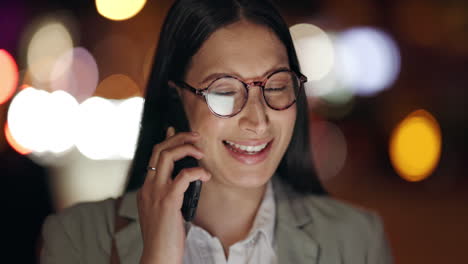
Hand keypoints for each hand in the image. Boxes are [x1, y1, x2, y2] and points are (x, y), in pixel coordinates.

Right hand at [137, 127, 210, 263]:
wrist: (158, 255)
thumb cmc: (164, 237)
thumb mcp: (164, 211)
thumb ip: (170, 194)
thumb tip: (184, 180)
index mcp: (146, 189)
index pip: (153, 156)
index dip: (166, 141)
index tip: (176, 131)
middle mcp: (148, 187)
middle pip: (159, 150)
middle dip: (178, 138)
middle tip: (195, 136)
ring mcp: (156, 192)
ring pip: (167, 156)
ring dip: (186, 148)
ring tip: (201, 152)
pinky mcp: (168, 200)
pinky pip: (184, 176)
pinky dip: (197, 171)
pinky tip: (205, 175)